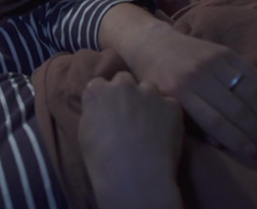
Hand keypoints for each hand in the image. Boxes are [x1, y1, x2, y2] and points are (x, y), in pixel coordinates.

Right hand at [79, 72, 183, 208]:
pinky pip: (170, 105)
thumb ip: (95, 111)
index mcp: (96, 89)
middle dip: (127, 93)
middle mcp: (122, 84)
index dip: (106, 98)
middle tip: (129, 114)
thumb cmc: (102, 159)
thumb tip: (102, 109)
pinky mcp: (172, 105)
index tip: (109, 111)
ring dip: (148, 101)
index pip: (101, 84)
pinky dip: (167, 115)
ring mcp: (149, 92)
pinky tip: (164, 133)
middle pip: (125, 80)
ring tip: (149, 124)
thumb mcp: (84, 131)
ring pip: (149, 89)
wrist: (134, 176)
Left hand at [126, 23, 256, 157]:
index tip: (255, 154)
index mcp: (179, 92)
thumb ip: (193, 125)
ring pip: (250, 92)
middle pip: (237, 108)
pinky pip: (255, 75)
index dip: (238, 139)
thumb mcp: (166, 104)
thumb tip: (223, 145)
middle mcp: (198, 76)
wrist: (153, 45)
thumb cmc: (158, 81)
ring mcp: (213, 62)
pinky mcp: (226, 52)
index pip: (215, 121)